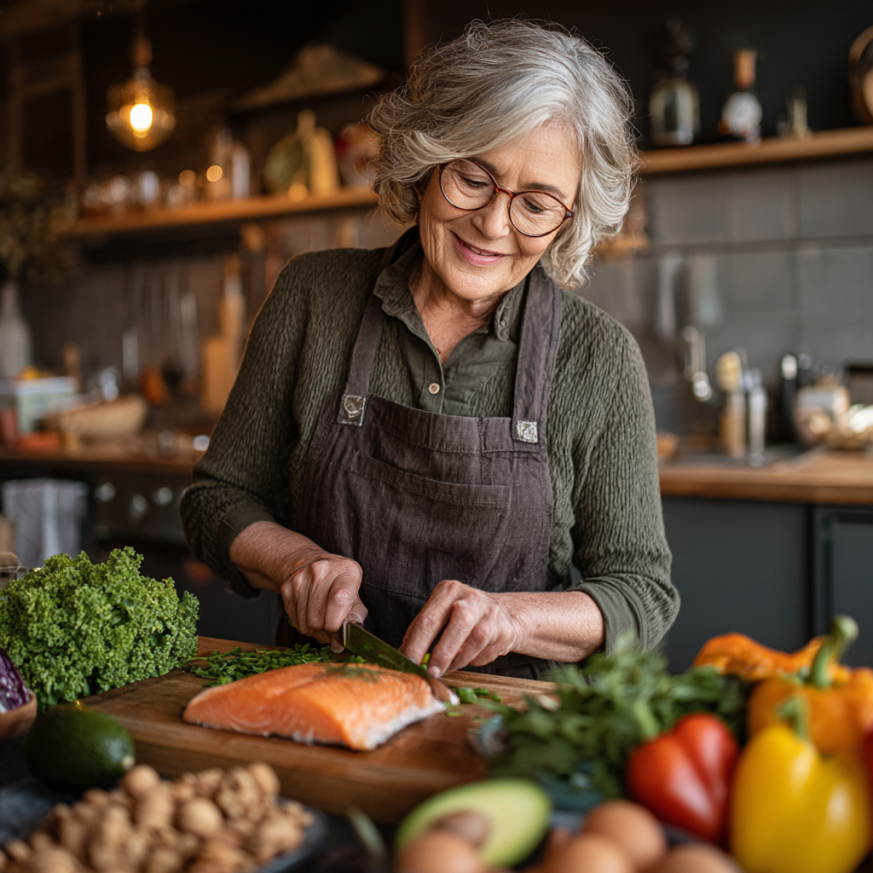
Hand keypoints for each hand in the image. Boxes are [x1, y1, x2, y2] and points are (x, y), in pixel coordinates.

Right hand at [280, 553, 366, 651]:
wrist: (308, 561)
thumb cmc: (337, 579)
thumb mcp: (354, 588)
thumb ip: (356, 612)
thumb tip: (347, 636)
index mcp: (344, 570)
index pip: (339, 601)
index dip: (338, 624)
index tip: (340, 634)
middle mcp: (320, 572)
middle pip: (319, 619)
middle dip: (326, 632)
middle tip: (332, 631)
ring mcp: (300, 579)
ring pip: (306, 624)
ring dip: (315, 632)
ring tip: (323, 624)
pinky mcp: (287, 589)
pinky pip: (296, 621)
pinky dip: (305, 627)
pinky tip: (311, 618)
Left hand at [400, 580, 519, 677]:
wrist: (502, 614)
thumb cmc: (460, 617)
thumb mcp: (440, 615)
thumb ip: (421, 632)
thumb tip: (402, 656)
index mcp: (448, 590)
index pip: (429, 618)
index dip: (417, 643)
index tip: (408, 663)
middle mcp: (471, 597)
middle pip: (459, 623)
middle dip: (443, 652)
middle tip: (431, 673)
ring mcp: (491, 612)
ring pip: (476, 639)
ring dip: (459, 659)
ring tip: (449, 667)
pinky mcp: (505, 629)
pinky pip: (488, 651)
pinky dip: (475, 660)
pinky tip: (470, 657)